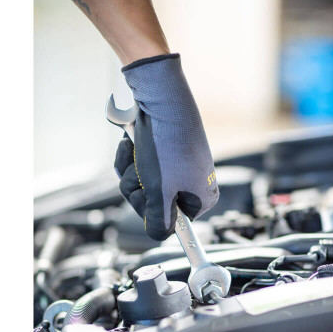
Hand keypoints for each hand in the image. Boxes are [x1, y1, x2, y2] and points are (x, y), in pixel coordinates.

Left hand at [114, 54, 218, 240]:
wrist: (160, 97)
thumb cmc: (167, 144)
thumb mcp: (159, 191)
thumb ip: (159, 222)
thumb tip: (160, 234)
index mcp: (202, 196)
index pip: (175, 222)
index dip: (156, 213)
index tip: (151, 200)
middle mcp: (191, 182)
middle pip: (154, 204)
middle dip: (139, 188)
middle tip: (144, 171)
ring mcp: (175, 166)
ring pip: (141, 185)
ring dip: (132, 171)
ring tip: (140, 153)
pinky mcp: (161, 152)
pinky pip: (138, 166)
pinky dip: (130, 156)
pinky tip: (135, 143)